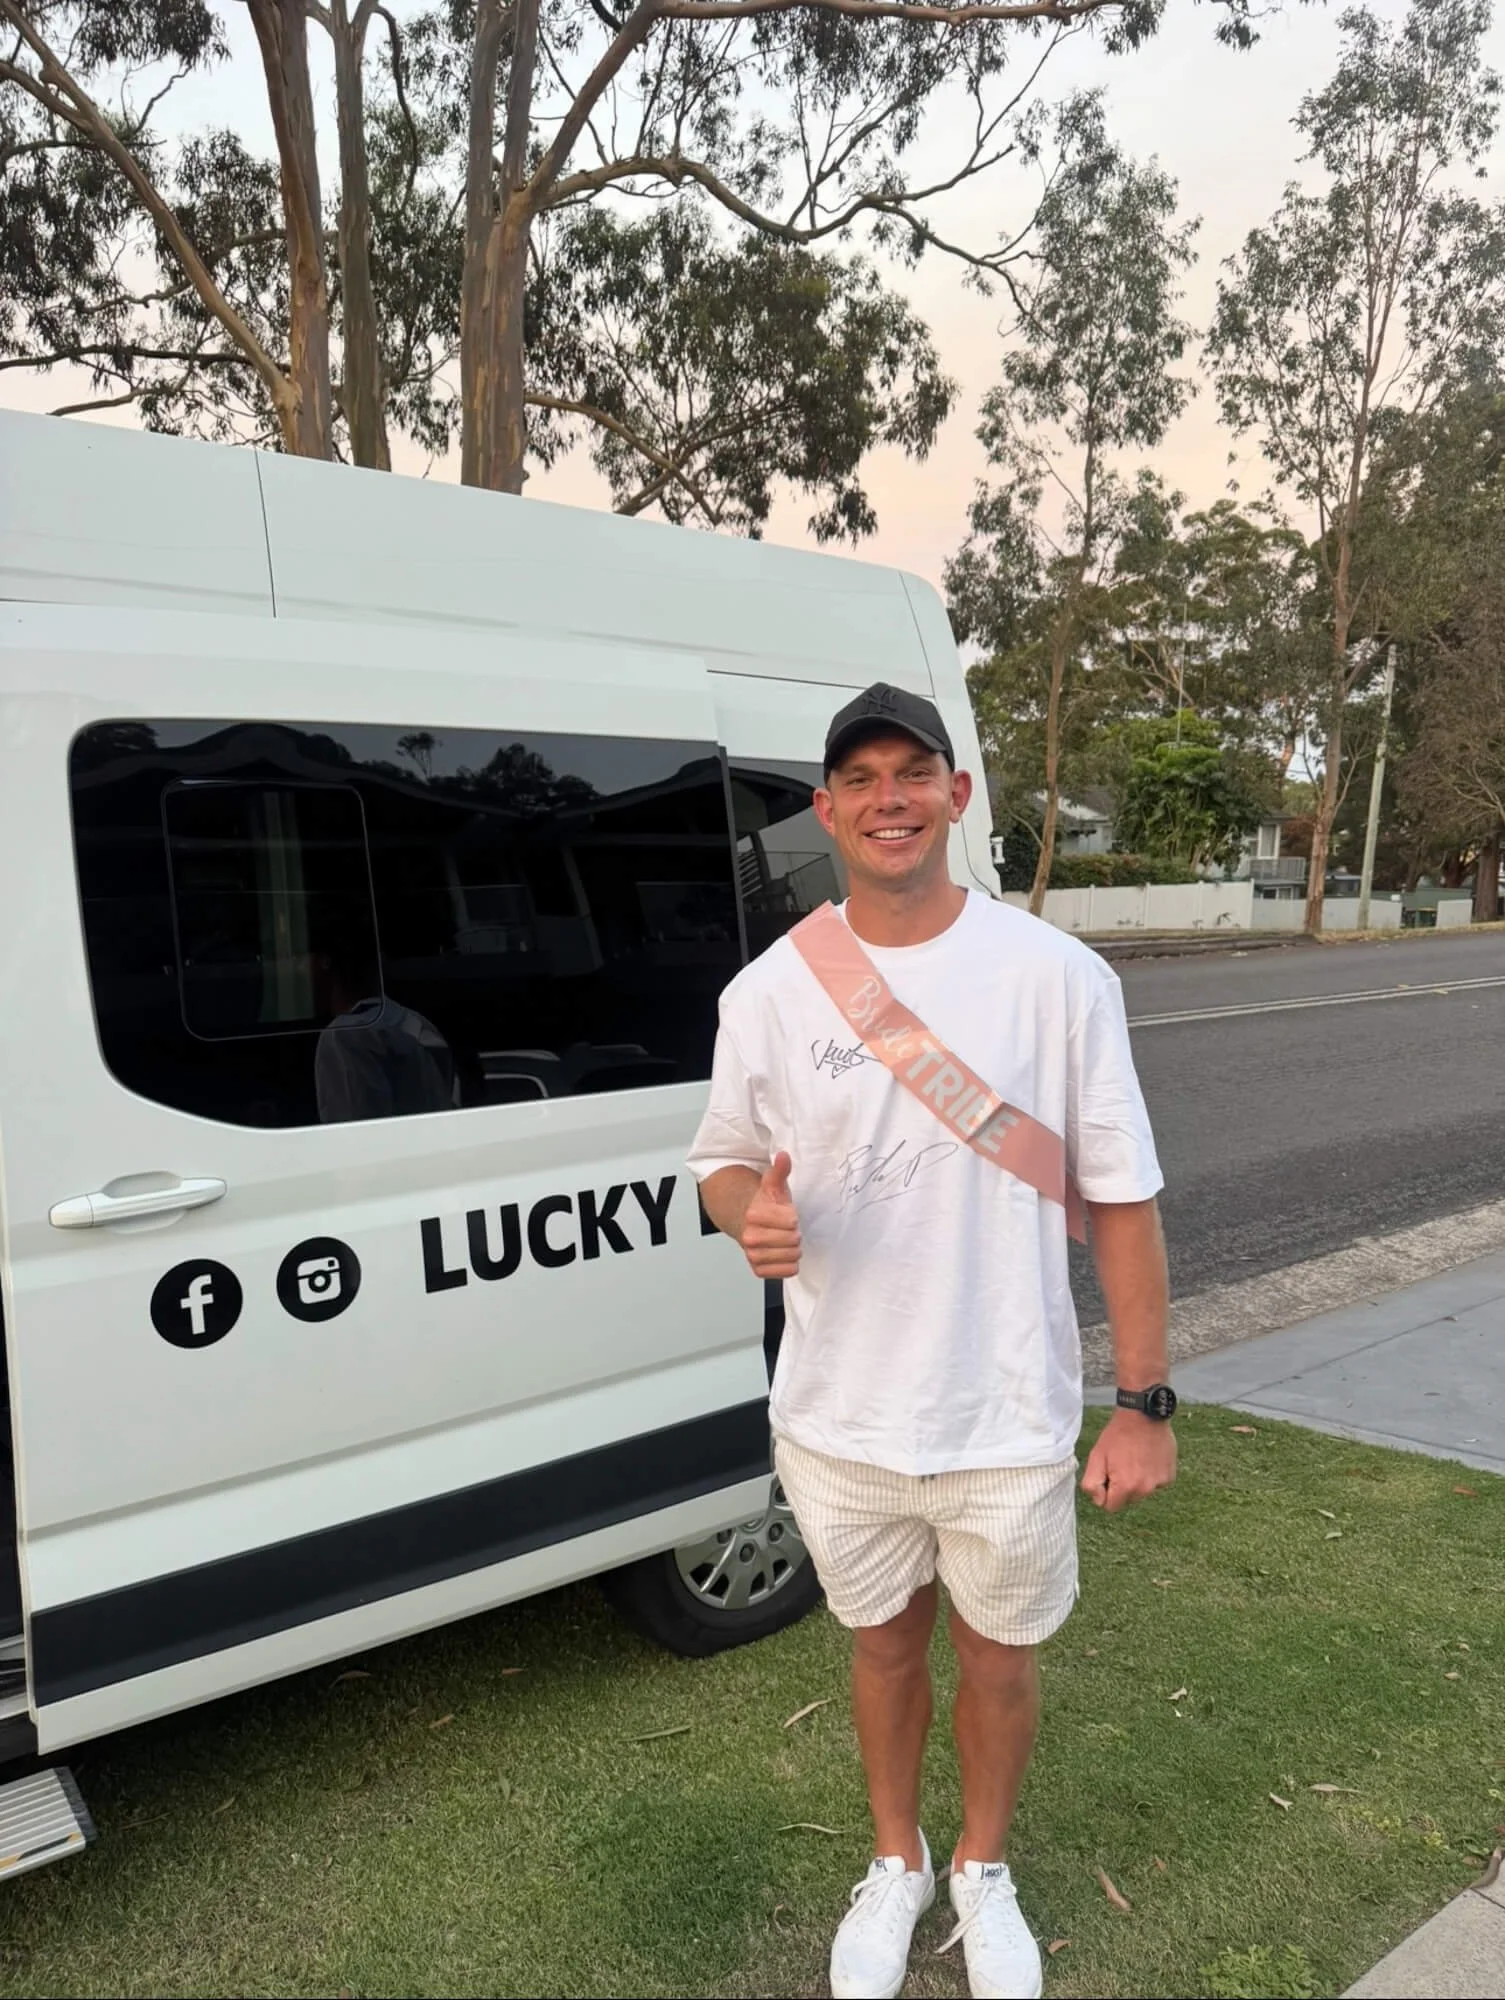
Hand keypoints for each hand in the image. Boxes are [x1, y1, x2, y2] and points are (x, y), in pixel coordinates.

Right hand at [741, 1151, 801, 1279]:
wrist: (748, 1226)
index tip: (784, 1214)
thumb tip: (783, 1155)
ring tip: (783, 1241)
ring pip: (792, 1256)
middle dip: (793, 1234)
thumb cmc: (765, 1207)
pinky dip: (790, 1264)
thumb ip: (779, 1171)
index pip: (791, 1221)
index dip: (792, 1217)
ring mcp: (753, 1255)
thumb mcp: (773, 1186)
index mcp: (753, 1215)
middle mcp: (750, 1237)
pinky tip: (782, 1254)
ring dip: (793, 1249)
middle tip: (784, 1229)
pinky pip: (788, 1271)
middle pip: (793, 1240)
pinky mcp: (758, 1270)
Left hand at [1080, 1409, 1176, 1512]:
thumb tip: (1099, 1501)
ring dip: (1137, 1481)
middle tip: (1121, 1463)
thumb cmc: (1117, 1435)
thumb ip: (1091, 1484)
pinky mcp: (1170, 1476)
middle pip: (1128, 1500)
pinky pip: (1156, 1483)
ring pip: (1142, 1491)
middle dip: (1122, 1487)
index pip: (1111, 1507)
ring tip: (1134, 1458)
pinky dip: (1151, 1474)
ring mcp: (1160, 1483)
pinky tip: (1147, 1457)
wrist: (1144, 1415)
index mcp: (1126, 1487)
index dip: (1106, 1492)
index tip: (1108, 1474)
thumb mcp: (1096, 1456)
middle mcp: (1145, 1490)